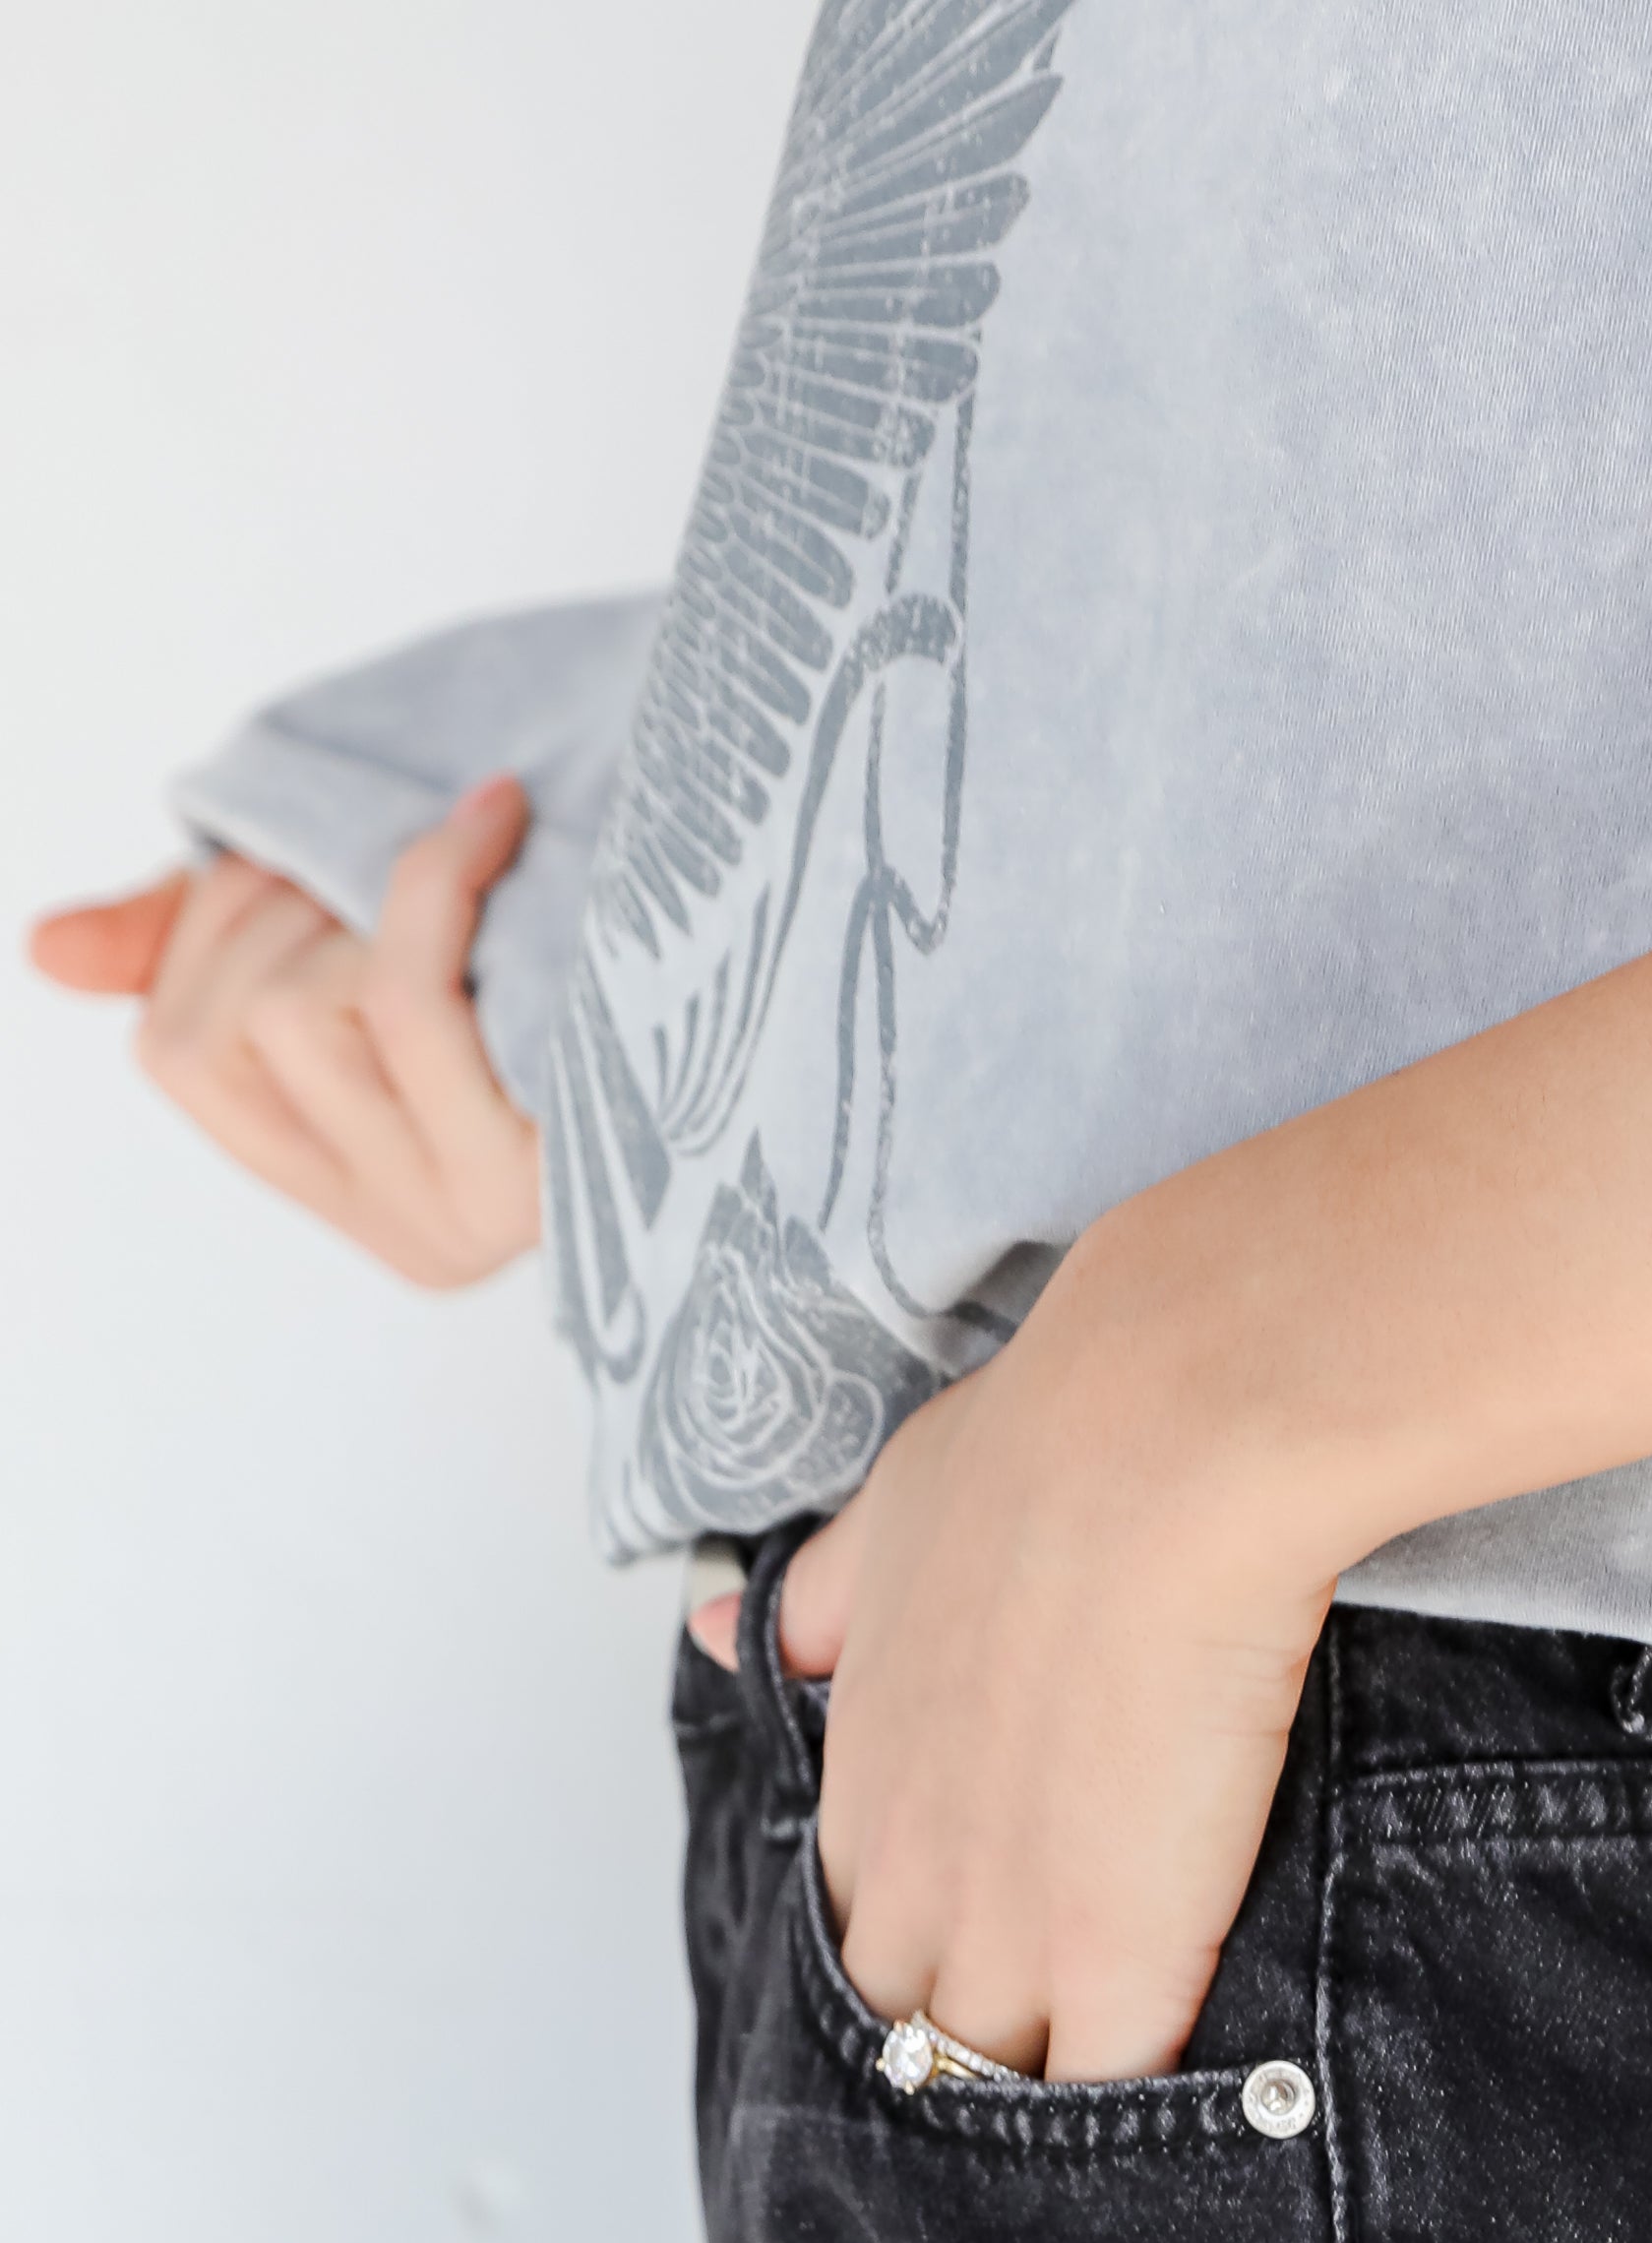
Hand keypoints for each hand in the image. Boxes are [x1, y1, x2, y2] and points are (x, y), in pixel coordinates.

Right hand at [27, 776, 541, 1285]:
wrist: (796, 957)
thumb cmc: (575, 954)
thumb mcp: (379, 940)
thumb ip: (206, 947)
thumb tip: (43, 953)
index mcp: (361, 1192)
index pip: (182, 1059)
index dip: (208, 932)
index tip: (294, 863)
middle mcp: (416, 1231)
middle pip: (235, 1029)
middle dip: (284, 904)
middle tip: (385, 848)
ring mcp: (479, 1214)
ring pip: (306, 1014)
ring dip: (360, 898)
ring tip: (464, 857)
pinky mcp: (545, 1173)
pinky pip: (408, 1001)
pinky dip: (428, 884)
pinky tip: (499, 822)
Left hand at [705, 1241, 1336, 2083]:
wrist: (1164, 1457)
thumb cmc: (1041, 1460)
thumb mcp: (889, 1518)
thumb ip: (814, 1600)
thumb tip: (713, 1626)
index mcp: (860, 1783)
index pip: (858, 1935)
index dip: (919, 1963)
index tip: (978, 1970)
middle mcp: (910, 1878)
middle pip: (910, 2037)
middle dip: (965, 2061)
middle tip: (1047, 2068)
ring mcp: (1009, 1939)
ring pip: (995, 2088)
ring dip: (1044, 2106)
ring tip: (1110, 2150)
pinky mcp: (1118, 1973)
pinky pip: (1114, 2098)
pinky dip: (1149, 2120)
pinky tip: (1202, 2127)